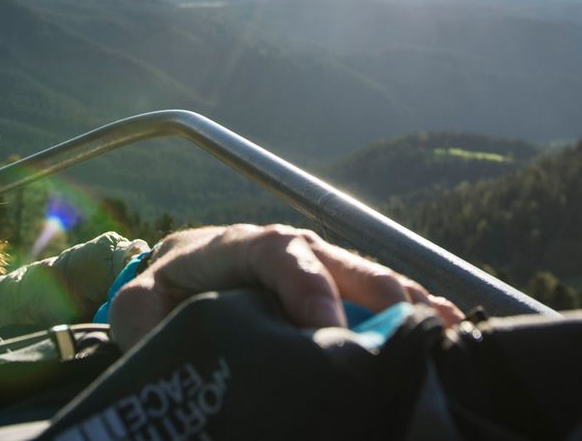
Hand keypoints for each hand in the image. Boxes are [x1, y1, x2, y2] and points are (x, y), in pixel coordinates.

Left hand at [108, 224, 463, 348]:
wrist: (170, 281)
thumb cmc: (157, 294)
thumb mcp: (137, 306)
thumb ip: (145, 316)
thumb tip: (168, 337)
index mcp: (234, 245)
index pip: (275, 251)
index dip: (305, 283)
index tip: (326, 325)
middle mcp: (282, 248)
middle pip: (333, 257)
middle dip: (373, 286)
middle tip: (406, 320)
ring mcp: (311, 266)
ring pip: (360, 273)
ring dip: (403, 296)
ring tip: (443, 323)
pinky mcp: (328, 289)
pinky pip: (372, 294)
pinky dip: (407, 307)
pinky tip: (444, 326)